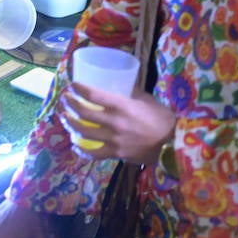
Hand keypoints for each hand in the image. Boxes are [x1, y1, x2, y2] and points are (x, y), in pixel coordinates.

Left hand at [58, 84, 175, 164]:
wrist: (172, 143)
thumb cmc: (161, 118)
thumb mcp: (147, 99)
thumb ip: (131, 92)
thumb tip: (120, 84)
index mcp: (122, 106)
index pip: (94, 95)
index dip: (79, 89)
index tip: (72, 85)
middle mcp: (114, 122)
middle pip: (84, 113)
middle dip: (70, 105)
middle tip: (65, 100)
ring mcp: (114, 140)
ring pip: (84, 132)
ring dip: (71, 124)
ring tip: (65, 118)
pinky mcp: (116, 153)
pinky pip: (94, 153)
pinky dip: (83, 150)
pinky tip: (76, 145)